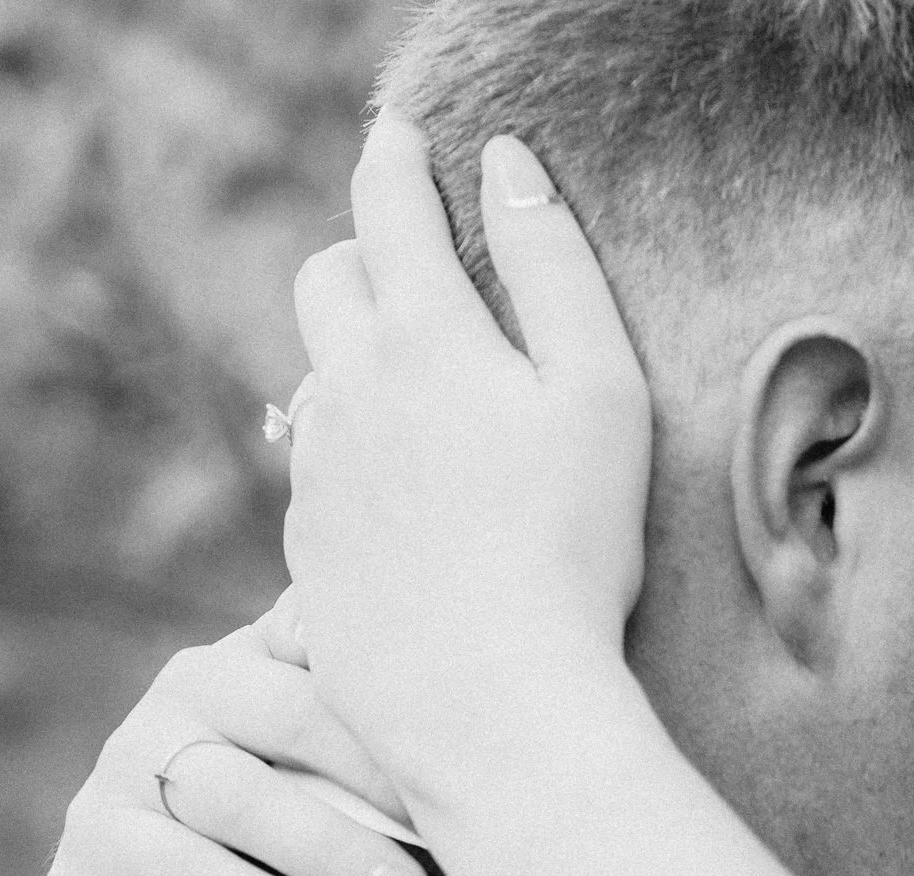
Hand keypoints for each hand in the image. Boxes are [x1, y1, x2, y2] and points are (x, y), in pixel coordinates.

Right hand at [45, 594, 435, 875]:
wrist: (207, 819)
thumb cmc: (315, 758)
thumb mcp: (326, 693)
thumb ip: (354, 657)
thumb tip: (410, 604)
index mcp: (221, 677)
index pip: (300, 711)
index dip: (375, 765)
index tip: (454, 818)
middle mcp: (149, 738)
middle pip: (240, 795)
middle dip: (333, 852)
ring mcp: (103, 816)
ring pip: (178, 866)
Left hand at [283, 116, 651, 822]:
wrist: (494, 700)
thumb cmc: (573, 548)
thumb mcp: (602, 393)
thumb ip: (556, 266)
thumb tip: (509, 162)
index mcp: (425, 337)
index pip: (390, 209)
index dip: (398, 160)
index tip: (405, 136)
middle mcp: (349, 392)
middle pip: (325, 278)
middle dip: (360, 249)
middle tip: (409, 258)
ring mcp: (319, 476)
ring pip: (319, 379)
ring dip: (359, 359)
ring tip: (421, 388)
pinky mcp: (311, 552)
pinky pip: (321, 475)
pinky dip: (359, 456)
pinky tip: (413, 500)